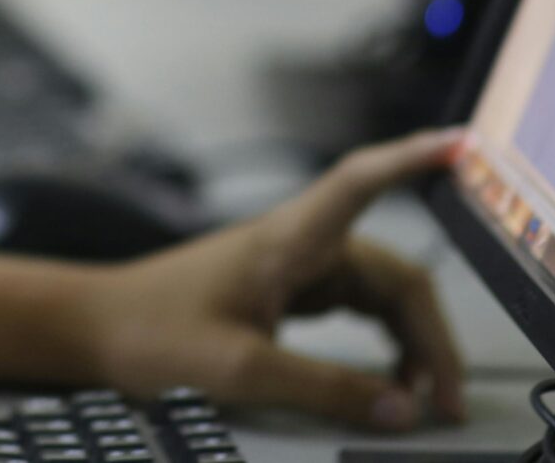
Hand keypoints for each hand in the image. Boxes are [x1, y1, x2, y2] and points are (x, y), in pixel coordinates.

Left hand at [79, 129, 466, 429]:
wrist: (94, 327)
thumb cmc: (149, 332)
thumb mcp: (241, 369)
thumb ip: (325, 389)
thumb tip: (399, 410)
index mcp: (285, 241)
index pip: (358, 182)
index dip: (411, 159)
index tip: (460, 144)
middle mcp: (296, 244)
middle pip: (394, 274)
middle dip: (433, 336)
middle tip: (451, 399)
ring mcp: (292, 266)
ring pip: (380, 296)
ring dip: (411, 345)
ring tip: (424, 402)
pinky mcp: (285, 289)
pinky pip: (355, 309)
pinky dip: (383, 345)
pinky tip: (389, 382)